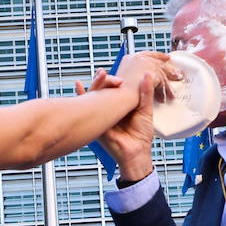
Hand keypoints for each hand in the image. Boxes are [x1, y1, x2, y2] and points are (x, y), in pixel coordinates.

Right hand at [75, 52, 180, 180]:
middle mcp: (110, 109)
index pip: (115, 88)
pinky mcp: (95, 123)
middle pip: (103, 90)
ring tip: (100, 75)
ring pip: (94, 96)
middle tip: (106, 72)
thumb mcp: (145, 110)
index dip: (114, 79)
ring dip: (95, 85)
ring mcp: (101, 115)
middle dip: (103, 80)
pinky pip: (85, 109)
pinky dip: (81, 96)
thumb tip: (147, 75)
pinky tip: (78, 86)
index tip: (119, 73)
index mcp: (121, 105)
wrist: (136, 153)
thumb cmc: (141, 135)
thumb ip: (146, 93)